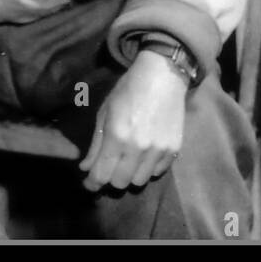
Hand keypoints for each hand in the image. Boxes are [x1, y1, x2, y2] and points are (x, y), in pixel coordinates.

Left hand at [79, 50, 188, 191]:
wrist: (162, 78)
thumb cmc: (127, 90)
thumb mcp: (104, 113)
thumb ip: (95, 144)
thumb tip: (85, 168)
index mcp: (117, 136)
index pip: (102, 173)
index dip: (92, 182)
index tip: (88, 184)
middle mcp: (139, 148)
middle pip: (121, 182)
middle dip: (110, 178)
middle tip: (107, 168)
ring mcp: (159, 151)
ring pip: (140, 181)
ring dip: (129, 175)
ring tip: (125, 161)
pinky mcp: (175, 150)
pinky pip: (158, 172)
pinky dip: (147, 169)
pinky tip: (143, 155)